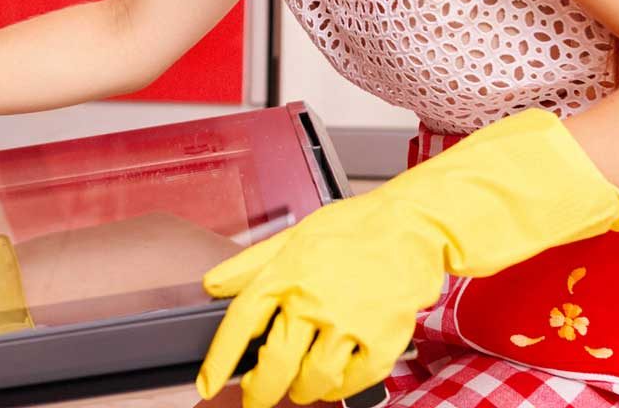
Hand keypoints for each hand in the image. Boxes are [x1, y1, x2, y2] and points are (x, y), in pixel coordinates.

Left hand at [195, 109, 618, 407]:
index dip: (220, 357)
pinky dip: (337, 389)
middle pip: (275, 364)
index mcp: (287, 270)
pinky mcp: (382, 341)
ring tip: (297, 385)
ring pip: (312, 381)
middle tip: (256, 395)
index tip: (208, 382)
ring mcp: (349, 322)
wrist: (410, 227)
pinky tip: (331, 379)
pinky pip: (350, 383)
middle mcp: (313, 298)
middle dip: (261, 389)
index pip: (242, 320)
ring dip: (299, 391)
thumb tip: (212, 284)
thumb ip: (250, 263)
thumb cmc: (351, 228)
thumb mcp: (292, 236)